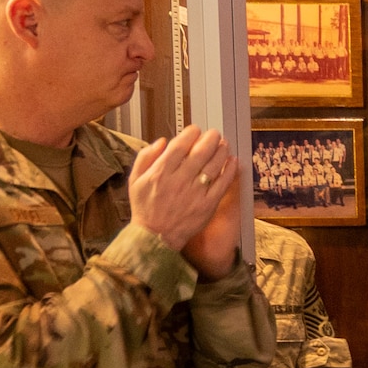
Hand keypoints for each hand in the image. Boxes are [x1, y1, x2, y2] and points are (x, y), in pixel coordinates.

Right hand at [129, 127, 238, 265]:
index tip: (196, 130)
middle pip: (200, 152)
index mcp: (161, 172)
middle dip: (210, 139)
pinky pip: (222, 184)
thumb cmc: (145, 208)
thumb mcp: (135, 180)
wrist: (155, 237)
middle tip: (215, 134)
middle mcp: (179, 180)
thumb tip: (162, 141)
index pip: (180, 145)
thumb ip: (146, 157)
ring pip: (213, 166)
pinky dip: (229, 171)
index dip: (191, 134)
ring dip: (221, 152)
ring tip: (224, 144)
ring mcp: (195, 192)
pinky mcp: (207, 205)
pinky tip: (233, 162)